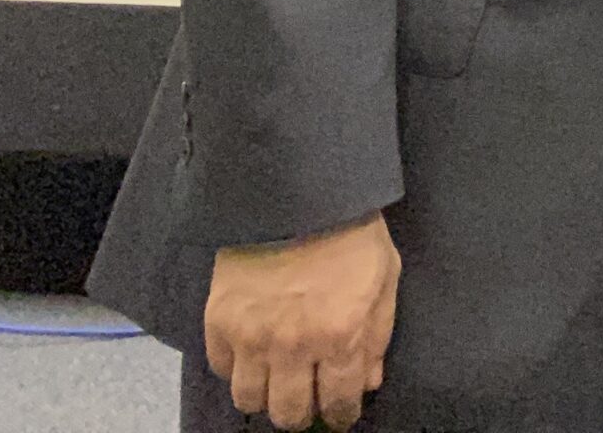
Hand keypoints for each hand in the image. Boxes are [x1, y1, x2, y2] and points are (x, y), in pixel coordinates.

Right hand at [204, 211, 398, 429]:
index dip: (340, 415)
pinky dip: (236, 368)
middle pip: (288, 412)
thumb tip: (367, 381)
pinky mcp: (218, 320)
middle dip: (302, 412)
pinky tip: (252, 354)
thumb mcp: (384, 279)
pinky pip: (221, 368)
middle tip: (307, 398)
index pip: (337, 402)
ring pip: (249, 400)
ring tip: (278, 380)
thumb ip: (377, 336)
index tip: (339, 414)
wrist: (299, 192)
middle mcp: (292, 345)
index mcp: (339, 335)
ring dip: (266, 395)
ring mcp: (250, 336)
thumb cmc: (351, 232)